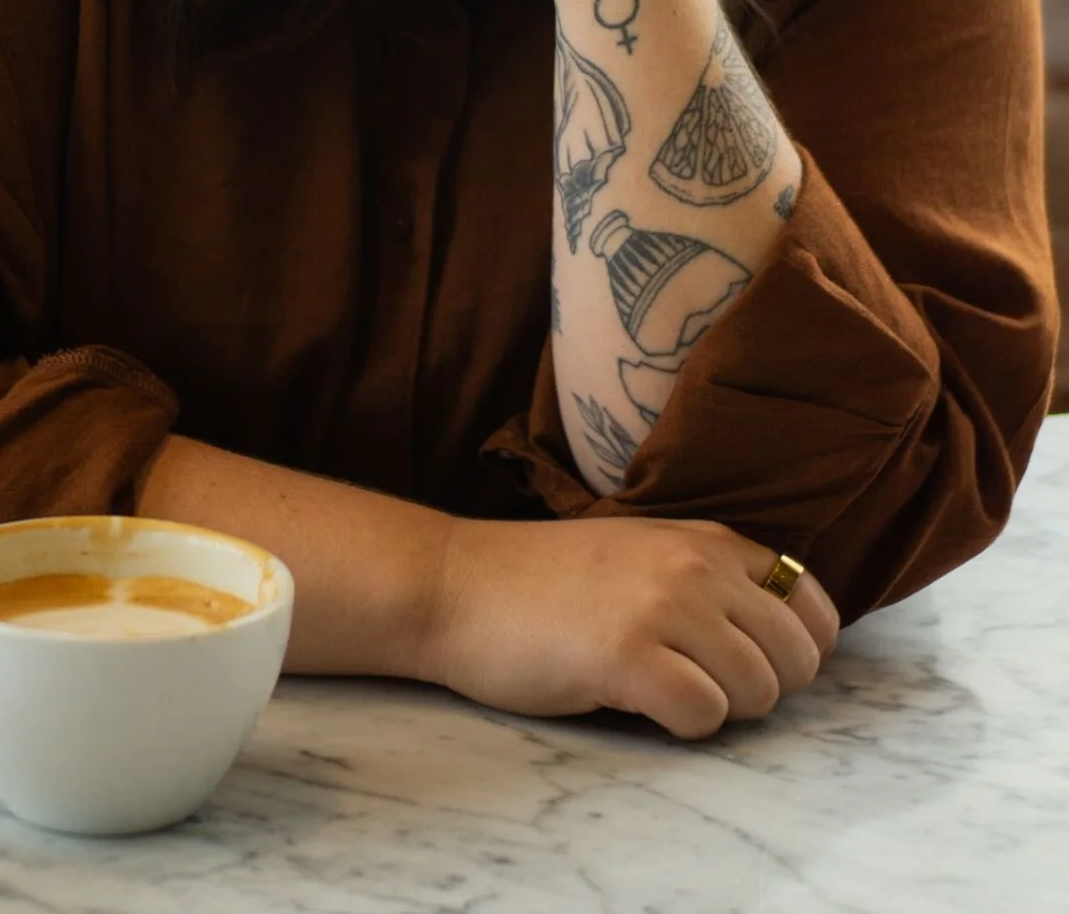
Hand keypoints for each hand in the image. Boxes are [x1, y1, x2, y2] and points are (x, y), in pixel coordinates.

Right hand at [421, 513, 840, 738]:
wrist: (456, 584)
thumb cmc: (544, 581)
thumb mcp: (640, 553)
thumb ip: (706, 578)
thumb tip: (780, 641)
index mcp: (704, 538)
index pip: (809, 602)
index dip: (797, 649)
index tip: (750, 664)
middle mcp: (695, 564)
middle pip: (796, 657)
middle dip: (761, 688)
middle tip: (699, 686)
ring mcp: (664, 606)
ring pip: (760, 691)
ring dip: (720, 709)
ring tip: (662, 691)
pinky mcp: (628, 654)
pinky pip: (705, 716)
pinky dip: (682, 726)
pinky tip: (636, 703)